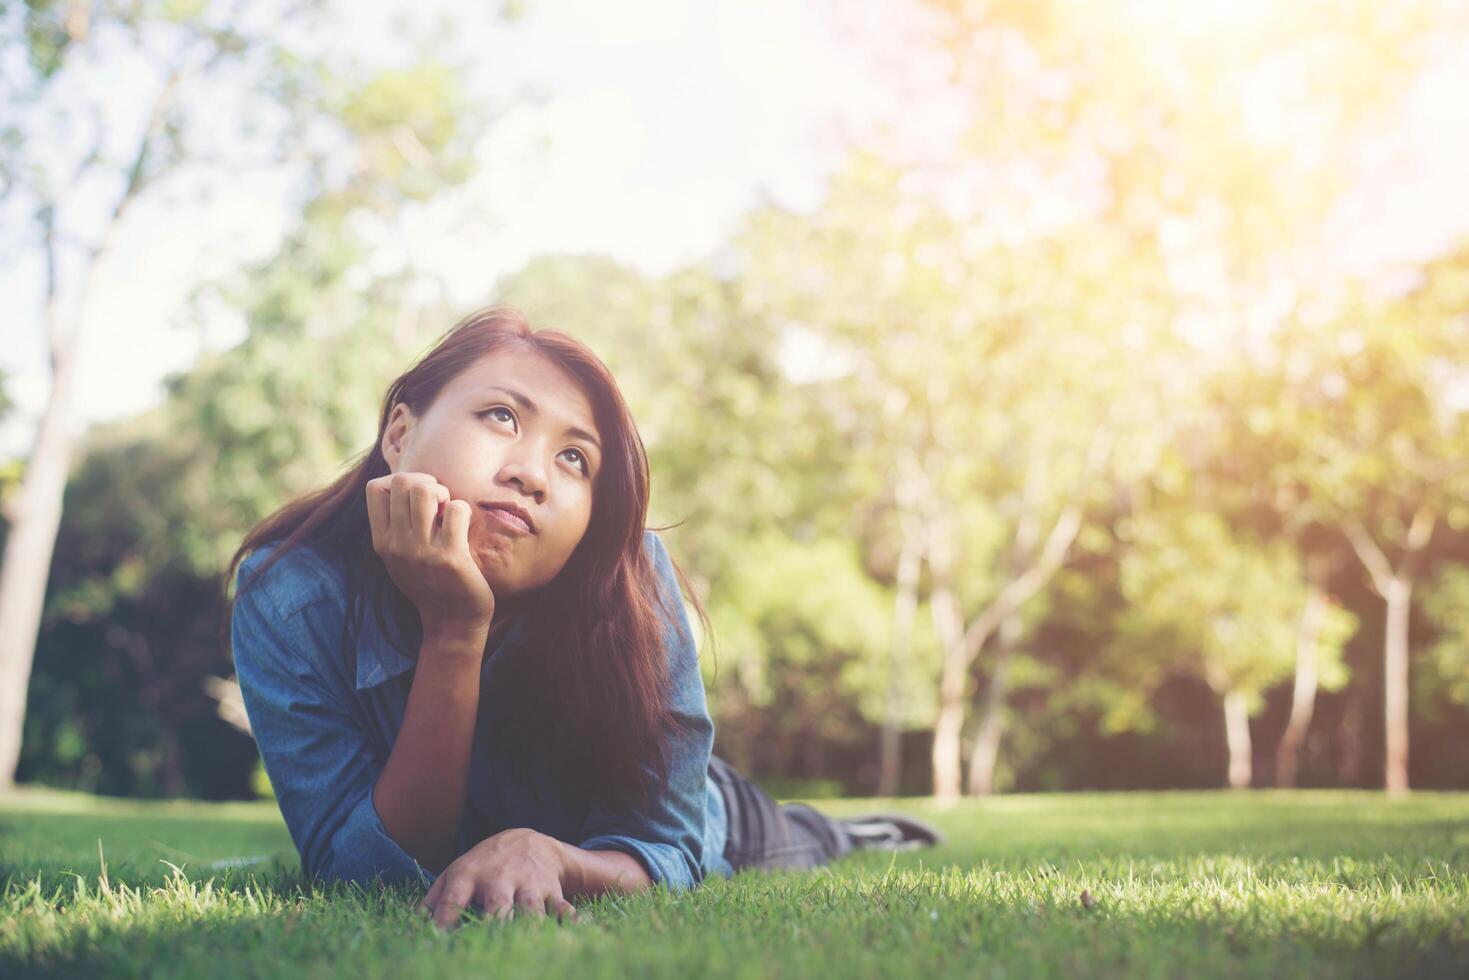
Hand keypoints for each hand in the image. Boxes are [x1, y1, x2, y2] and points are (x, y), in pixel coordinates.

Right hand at [365, 471, 494, 637]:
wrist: (451, 623)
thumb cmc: (430, 582)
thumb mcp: (400, 556)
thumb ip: (396, 525)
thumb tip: (407, 482)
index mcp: (382, 542)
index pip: (375, 488)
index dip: (399, 481)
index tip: (416, 499)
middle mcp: (397, 545)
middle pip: (403, 481)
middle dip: (426, 482)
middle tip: (439, 503)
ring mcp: (422, 551)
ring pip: (426, 490)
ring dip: (444, 493)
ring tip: (448, 513)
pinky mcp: (450, 557)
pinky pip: (457, 509)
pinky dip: (463, 511)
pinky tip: (462, 528)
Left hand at [418, 828, 578, 927]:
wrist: (528, 841)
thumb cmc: (483, 867)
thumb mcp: (455, 874)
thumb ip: (433, 900)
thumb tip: (411, 928)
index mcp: (468, 876)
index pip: (453, 900)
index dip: (445, 921)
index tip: (438, 942)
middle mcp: (498, 879)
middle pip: (496, 902)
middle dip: (494, 920)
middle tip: (489, 938)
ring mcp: (526, 883)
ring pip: (529, 905)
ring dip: (530, 922)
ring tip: (527, 938)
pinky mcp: (550, 890)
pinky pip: (561, 906)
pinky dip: (567, 917)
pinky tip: (571, 926)